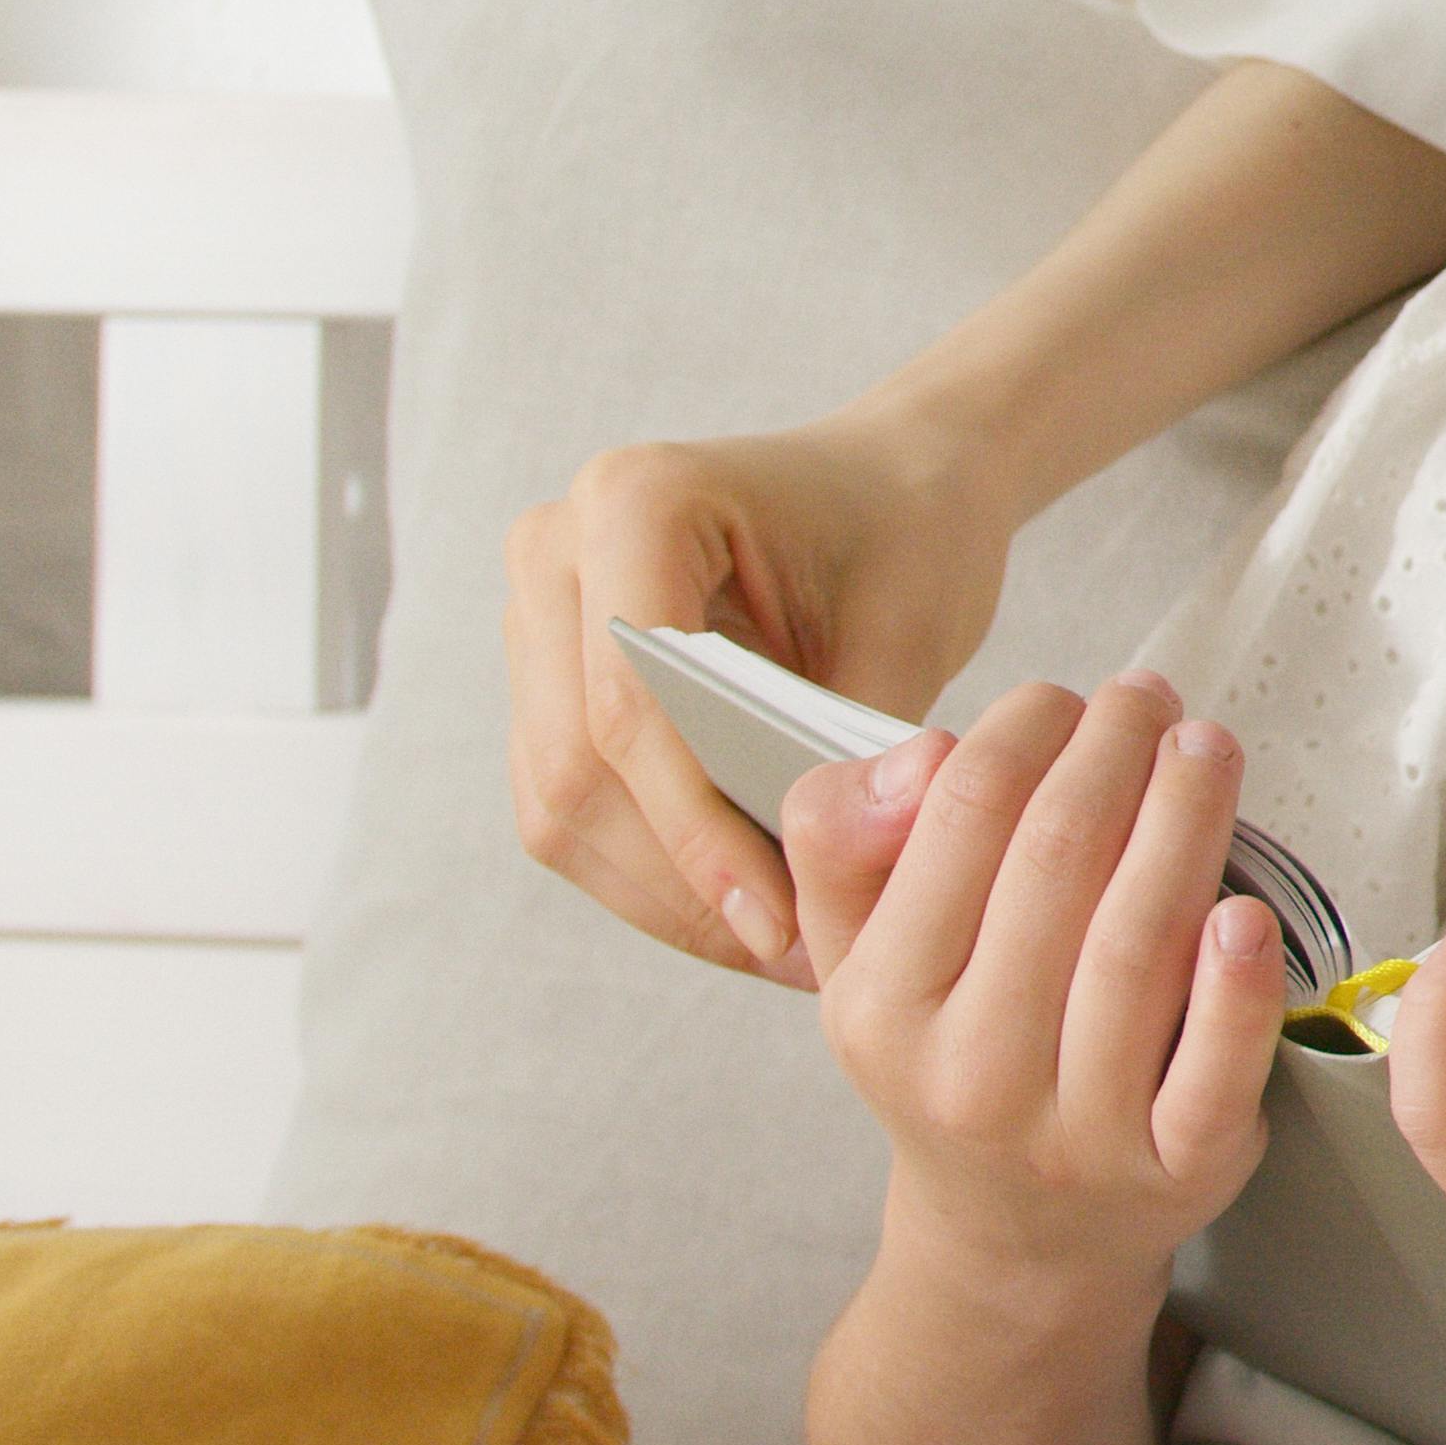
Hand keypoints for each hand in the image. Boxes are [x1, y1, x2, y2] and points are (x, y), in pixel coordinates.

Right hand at [507, 416, 1017, 979]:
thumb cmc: (908, 535)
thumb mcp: (910, 625)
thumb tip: (828, 881)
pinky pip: (571, 808)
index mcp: (633, 498)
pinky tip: (742, 917)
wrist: (891, 483)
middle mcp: (556, 551)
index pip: (634, 704)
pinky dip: (654, 875)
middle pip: (579, 764)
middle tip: (792, 960)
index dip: (699, 834)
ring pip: (561, 804)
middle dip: (683, 881)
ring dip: (665, 896)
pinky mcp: (545, 680)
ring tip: (779, 953)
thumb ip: (859, 749)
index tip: (782, 924)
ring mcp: (535, 616)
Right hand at [792, 674, 1290, 1298]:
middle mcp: (971, 1072)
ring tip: (1206, 750)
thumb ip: (849, 843)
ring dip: (1186, 822)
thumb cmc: (949, 1060)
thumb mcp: (855, 959)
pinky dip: (1237, 985)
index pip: (961, 817)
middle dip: (1115, 751)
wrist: (1009, 1237)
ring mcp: (1077, 1129)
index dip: (1027, 730)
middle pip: (1059, 861)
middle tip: (1151, 698)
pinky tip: (1248, 910)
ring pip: (1139, 944)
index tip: (1066, 697)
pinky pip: (1213, 1067)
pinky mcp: (1174, 1167)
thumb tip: (919, 753)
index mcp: (883, 1004)